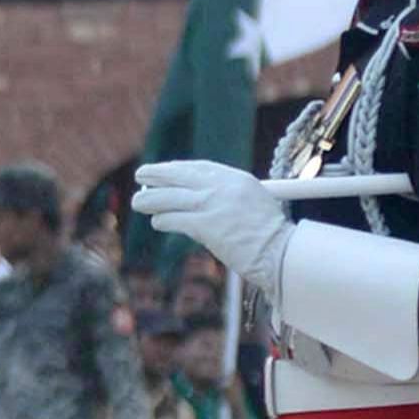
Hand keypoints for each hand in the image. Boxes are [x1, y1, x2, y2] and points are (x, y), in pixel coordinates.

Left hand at [135, 160, 292, 281]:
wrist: (280, 251)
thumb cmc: (271, 234)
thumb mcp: (255, 202)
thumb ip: (230, 196)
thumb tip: (201, 199)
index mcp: (237, 178)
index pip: (200, 167)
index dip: (178, 168)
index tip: (165, 170)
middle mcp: (223, 187)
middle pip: (181, 176)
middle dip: (158, 175)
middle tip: (141, 175)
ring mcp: (213, 206)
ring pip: (172, 198)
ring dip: (151, 199)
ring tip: (138, 201)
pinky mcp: (206, 226)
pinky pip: (176, 220)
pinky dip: (164, 221)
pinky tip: (157, 222)